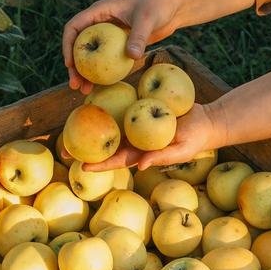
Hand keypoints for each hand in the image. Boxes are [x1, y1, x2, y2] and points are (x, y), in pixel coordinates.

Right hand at [62, 0, 181, 92]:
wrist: (173, 6)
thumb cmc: (159, 4)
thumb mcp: (148, 18)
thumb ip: (138, 36)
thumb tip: (131, 56)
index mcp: (100, 11)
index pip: (74, 27)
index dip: (68, 45)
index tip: (70, 64)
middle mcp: (100, 23)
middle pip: (78, 45)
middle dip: (74, 65)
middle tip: (75, 84)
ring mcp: (108, 34)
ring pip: (90, 55)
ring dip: (86, 72)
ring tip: (85, 90)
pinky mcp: (118, 45)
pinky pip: (105, 60)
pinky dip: (102, 72)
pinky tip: (101, 87)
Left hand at [84, 103, 224, 171]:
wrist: (206, 120)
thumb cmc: (196, 139)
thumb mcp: (182, 150)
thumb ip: (162, 157)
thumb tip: (140, 166)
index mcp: (141, 153)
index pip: (116, 161)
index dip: (99, 165)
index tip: (81, 167)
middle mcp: (134, 140)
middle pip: (106, 145)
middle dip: (86, 149)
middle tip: (64, 149)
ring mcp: (135, 125)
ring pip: (109, 127)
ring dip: (91, 127)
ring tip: (70, 125)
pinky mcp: (140, 109)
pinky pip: (121, 108)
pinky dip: (107, 107)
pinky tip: (92, 102)